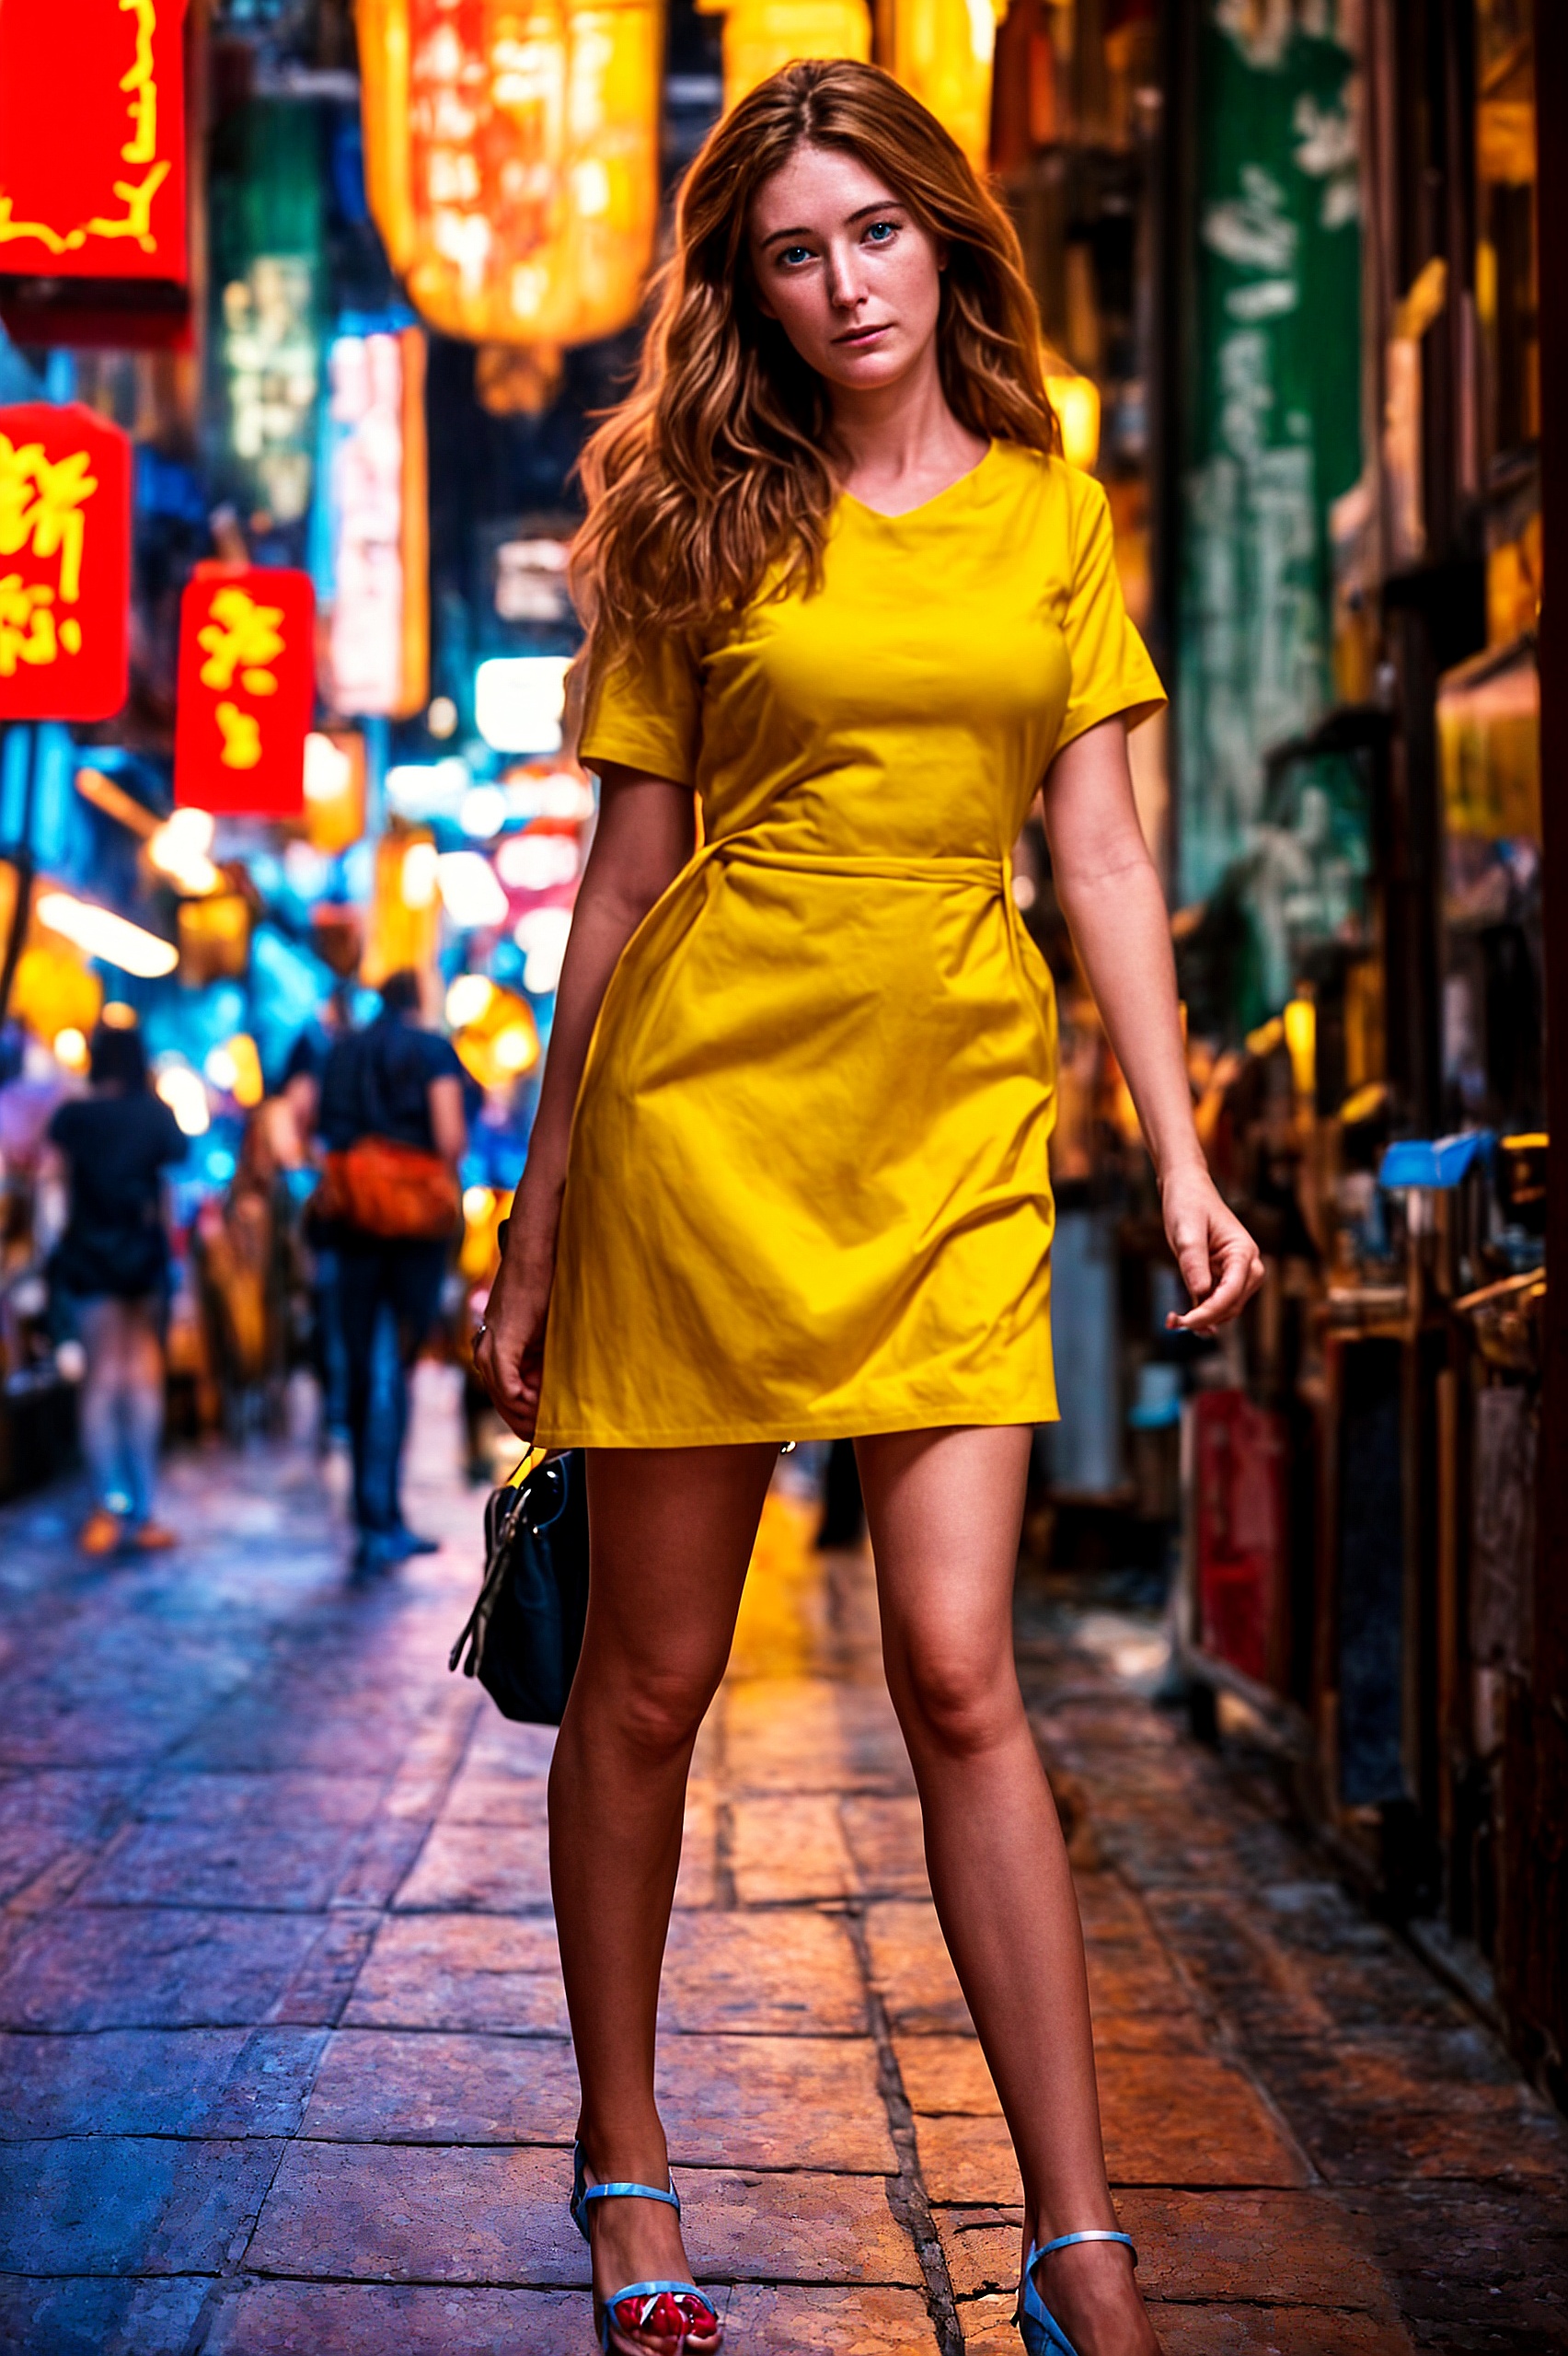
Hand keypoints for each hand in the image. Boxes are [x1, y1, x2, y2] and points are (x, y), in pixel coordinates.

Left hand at [473, 1193, 557, 1438]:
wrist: (535, 1256)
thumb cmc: (545, 1285)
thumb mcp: (548, 1332)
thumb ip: (549, 1360)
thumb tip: (563, 1389)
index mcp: (498, 1354)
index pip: (510, 1402)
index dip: (533, 1419)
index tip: (556, 1429)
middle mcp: (487, 1356)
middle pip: (506, 1408)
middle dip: (533, 1423)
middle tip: (559, 1433)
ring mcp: (489, 1353)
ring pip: (506, 1403)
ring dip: (532, 1415)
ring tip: (557, 1422)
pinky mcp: (499, 1348)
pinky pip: (509, 1390)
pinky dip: (527, 1402)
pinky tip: (546, 1407)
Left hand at [1159, 1164, 1264, 1332]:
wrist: (1187, 1190)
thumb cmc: (1188, 1205)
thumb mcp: (1186, 1230)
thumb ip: (1194, 1262)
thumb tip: (1201, 1295)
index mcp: (1243, 1252)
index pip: (1231, 1292)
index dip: (1210, 1311)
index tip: (1185, 1321)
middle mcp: (1247, 1266)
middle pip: (1231, 1305)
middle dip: (1205, 1318)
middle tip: (1172, 1323)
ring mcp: (1237, 1274)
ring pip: (1225, 1309)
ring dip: (1203, 1319)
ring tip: (1172, 1321)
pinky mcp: (1223, 1278)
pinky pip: (1216, 1303)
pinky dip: (1200, 1313)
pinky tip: (1178, 1318)